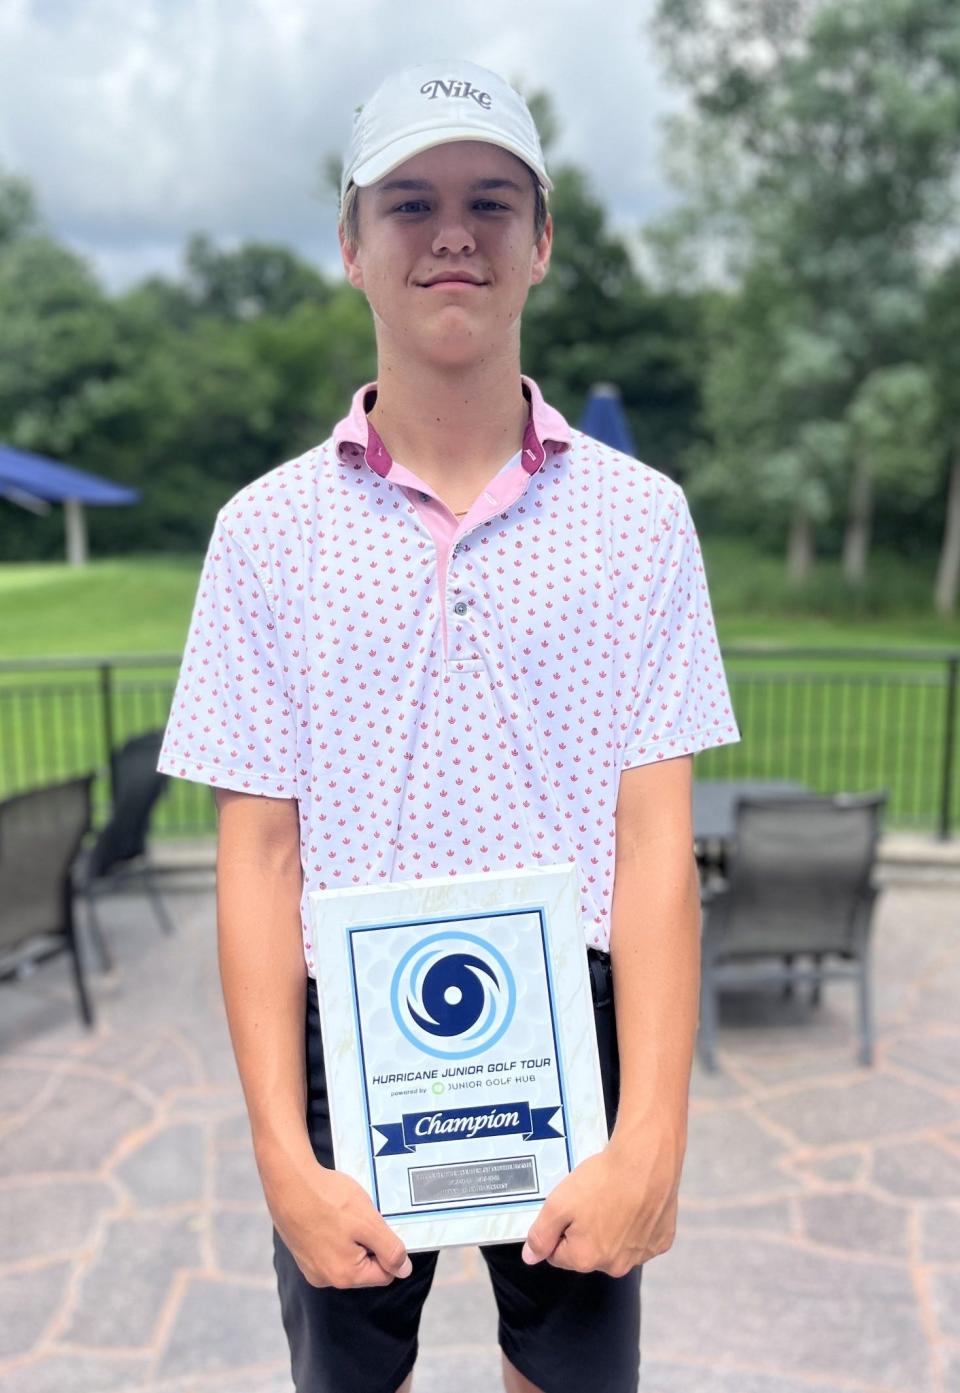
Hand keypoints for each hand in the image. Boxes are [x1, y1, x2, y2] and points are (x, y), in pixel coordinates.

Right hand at [262, 1156, 412, 1288]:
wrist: (288, 1181)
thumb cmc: (328, 1200)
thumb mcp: (368, 1222)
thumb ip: (389, 1249)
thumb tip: (404, 1271)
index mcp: (346, 1276)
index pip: (385, 1273)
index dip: (388, 1248)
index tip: (378, 1224)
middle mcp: (326, 1278)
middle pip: (364, 1267)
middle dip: (368, 1242)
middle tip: (361, 1215)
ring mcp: (310, 1267)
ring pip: (346, 1256)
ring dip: (352, 1237)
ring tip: (343, 1212)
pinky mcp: (302, 1253)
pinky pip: (329, 1249)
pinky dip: (334, 1233)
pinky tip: (329, 1213)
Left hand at [521, 1127, 681, 1277]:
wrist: (646, 1160)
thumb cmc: (602, 1180)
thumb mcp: (558, 1203)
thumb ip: (540, 1235)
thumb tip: (530, 1257)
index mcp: (586, 1258)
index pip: (558, 1254)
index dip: (558, 1229)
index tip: (570, 1207)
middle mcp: (615, 1265)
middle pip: (588, 1252)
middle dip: (585, 1230)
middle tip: (591, 1200)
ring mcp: (641, 1255)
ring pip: (616, 1246)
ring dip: (612, 1229)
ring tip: (614, 1198)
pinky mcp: (661, 1241)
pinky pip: (640, 1239)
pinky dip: (636, 1225)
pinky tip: (634, 1203)